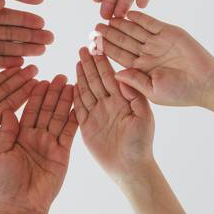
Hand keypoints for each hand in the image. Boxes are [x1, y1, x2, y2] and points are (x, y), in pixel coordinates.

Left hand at [0, 0, 52, 68]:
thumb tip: (1, 2)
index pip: (2, 14)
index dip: (22, 17)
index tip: (41, 18)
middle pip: (7, 32)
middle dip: (29, 35)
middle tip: (50, 37)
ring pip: (1, 47)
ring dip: (22, 49)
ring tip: (42, 50)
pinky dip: (3, 63)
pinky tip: (21, 64)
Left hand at [0, 75, 77, 213]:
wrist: (20, 205)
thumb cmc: (3, 183)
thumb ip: (6, 132)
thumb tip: (7, 109)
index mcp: (18, 135)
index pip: (28, 110)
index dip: (34, 94)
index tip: (39, 79)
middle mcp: (35, 137)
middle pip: (46, 110)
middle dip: (52, 93)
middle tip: (60, 75)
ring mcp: (49, 144)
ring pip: (58, 117)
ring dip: (65, 101)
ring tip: (71, 84)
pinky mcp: (62, 153)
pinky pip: (69, 132)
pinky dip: (74, 118)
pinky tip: (79, 105)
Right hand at [75, 47, 154, 180]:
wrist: (130, 166)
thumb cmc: (142, 143)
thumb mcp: (144, 116)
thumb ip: (135, 95)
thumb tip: (122, 76)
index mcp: (123, 100)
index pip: (111, 76)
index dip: (104, 62)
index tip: (98, 47)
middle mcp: (109, 104)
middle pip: (97, 80)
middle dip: (90, 63)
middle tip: (84, 47)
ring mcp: (97, 114)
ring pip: (86, 90)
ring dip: (82, 75)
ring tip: (77, 59)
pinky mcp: (87, 126)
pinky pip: (78, 107)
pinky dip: (74, 95)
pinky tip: (69, 83)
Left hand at [91, 10, 213, 106]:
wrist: (206, 82)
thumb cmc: (181, 93)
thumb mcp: (153, 91)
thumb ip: (134, 82)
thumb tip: (115, 75)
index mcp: (142, 68)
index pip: (119, 56)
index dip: (106, 50)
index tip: (92, 44)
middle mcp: (147, 54)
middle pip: (124, 41)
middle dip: (110, 35)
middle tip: (96, 28)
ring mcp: (158, 42)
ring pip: (135, 30)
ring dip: (121, 24)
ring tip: (108, 18)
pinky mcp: (169, 32)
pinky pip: (151, 23)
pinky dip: (140, 18)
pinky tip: (127, 14)